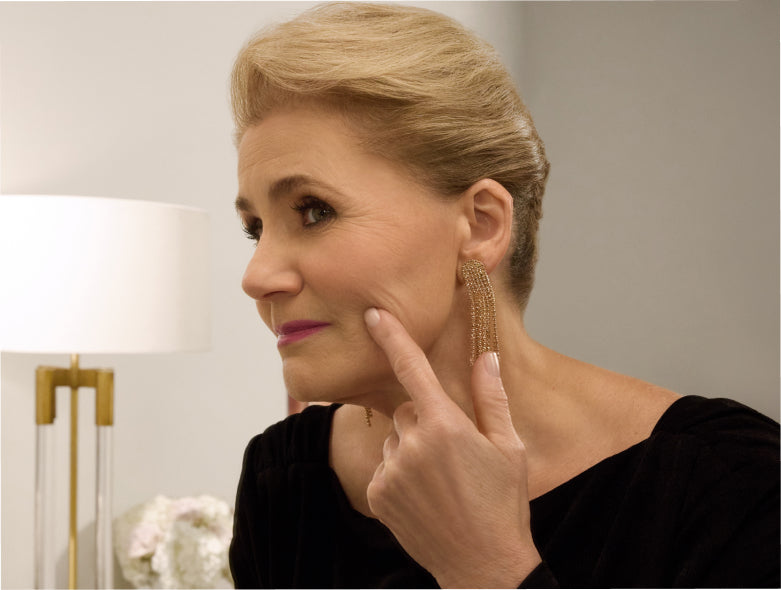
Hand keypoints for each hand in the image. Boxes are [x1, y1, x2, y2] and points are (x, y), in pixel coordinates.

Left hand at [364, 308, 540, 588]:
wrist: (482, 566)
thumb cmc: (502, 505)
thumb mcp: (509, 448)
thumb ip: (491, 398)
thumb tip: (485, 358)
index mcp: (446, 426)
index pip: (412, 369)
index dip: (392, 337)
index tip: (372, 315)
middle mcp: (412, 444)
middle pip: (407, 410)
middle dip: (425, 421)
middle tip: (453, 453)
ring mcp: (391, 471)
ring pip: (393, 439)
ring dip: (410, 448)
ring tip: (441, 481)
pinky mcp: (377, 494)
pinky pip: (383, 467)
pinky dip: (398, 474)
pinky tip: (425, 496)